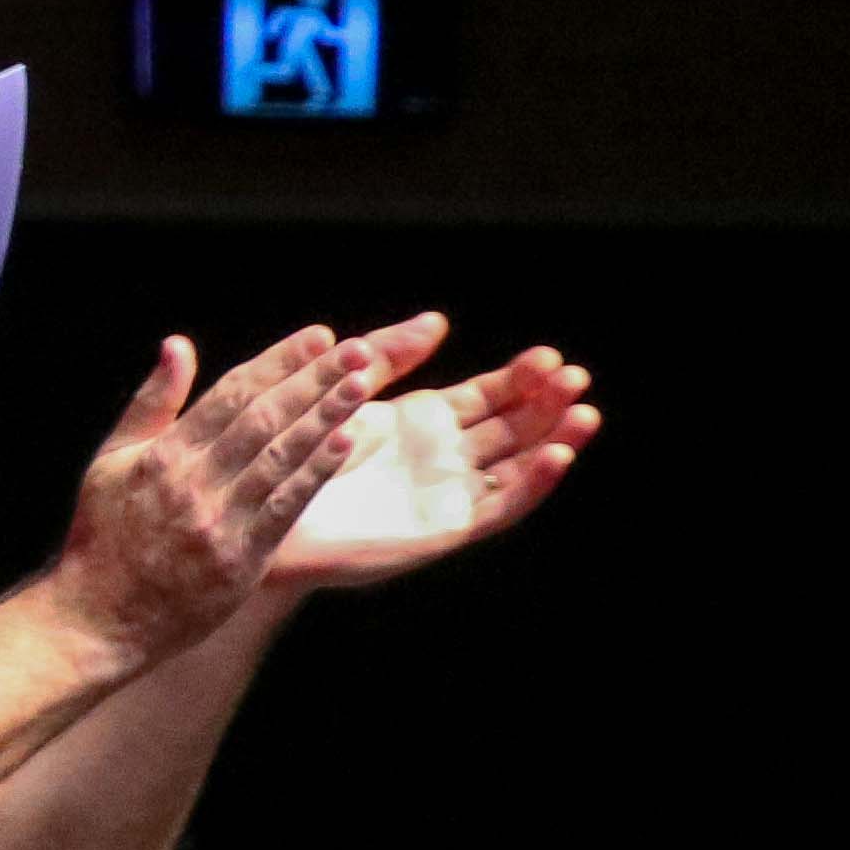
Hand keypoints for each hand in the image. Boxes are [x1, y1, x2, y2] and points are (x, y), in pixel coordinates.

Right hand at [39, 322, 388, 674]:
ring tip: (363, 383)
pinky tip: (346, 442)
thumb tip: (178, 344)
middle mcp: (191, 483)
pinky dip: (316, 471)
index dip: (278, 362)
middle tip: (358, 349)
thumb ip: (150, 402)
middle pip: (262, 418)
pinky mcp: (240, 558)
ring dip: (326, 417)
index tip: (319, 336)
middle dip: (313, 379)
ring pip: (280, 456)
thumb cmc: (102, 537)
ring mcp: (217, 521)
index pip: (230, 395)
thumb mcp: (110, 461)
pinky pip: (286, 506)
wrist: (97, 618)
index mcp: (161, 455)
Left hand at [267, 340, 597, 590]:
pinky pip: (498, 508)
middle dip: (548, 402)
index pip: (490, 396)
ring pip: (518, 465)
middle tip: (576, 377)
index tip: (548, 356)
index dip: (521, 377)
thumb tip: (438, 321)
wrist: (264, 512)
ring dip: (555, 440)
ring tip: (585, 414)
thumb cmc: (294, 453)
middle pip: (514, 427)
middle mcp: (443, 457)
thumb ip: (387, 356)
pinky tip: (555, 456)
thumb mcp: (347, 390)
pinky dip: (531, 484)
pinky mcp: (443, 528)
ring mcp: (447, 493)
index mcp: (423, 422)